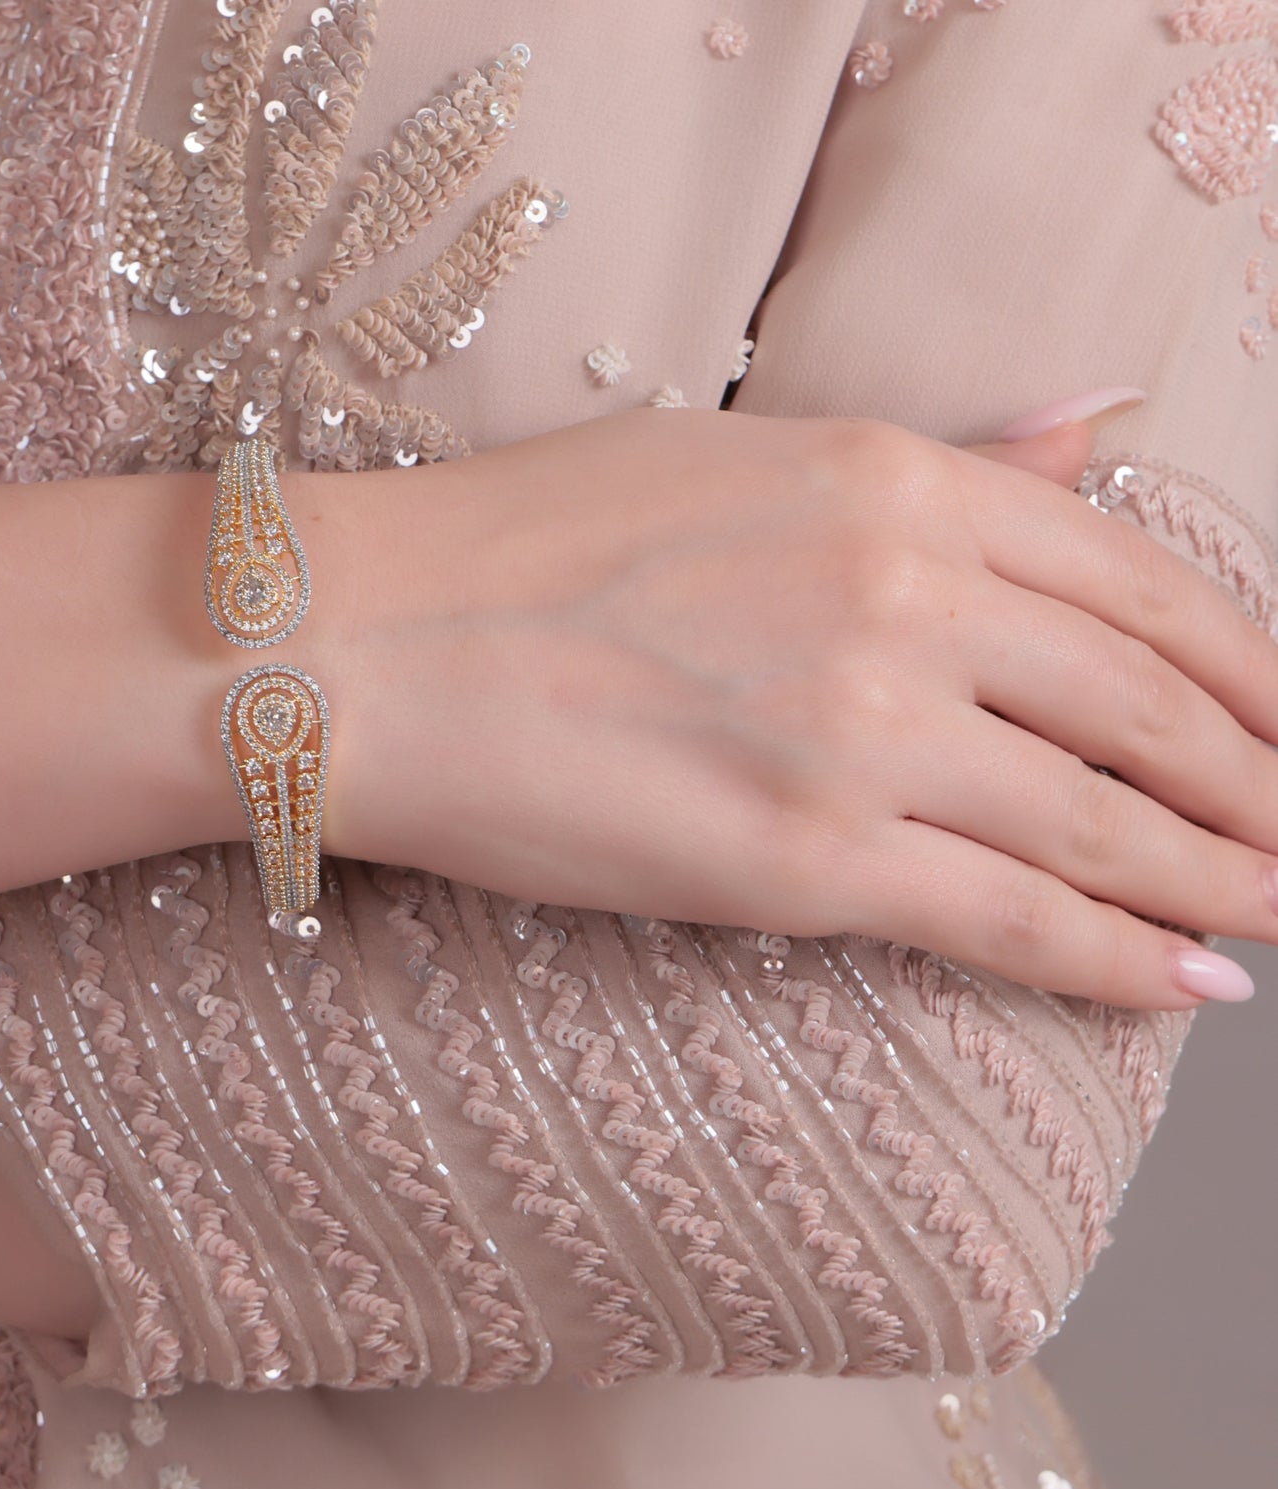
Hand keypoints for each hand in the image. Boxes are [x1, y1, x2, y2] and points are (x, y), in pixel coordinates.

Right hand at [287, 405, 1277, 1011]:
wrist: (370, 643)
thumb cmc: (527, 544)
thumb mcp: (743, 454)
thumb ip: (935, 461)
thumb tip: (1087, 432)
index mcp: (893, 480)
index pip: (1142, 580)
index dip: (1249, 665)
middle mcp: (905, 595)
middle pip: (1154, 707)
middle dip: (1259, 783)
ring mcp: (862, 732)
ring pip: (1108, 824)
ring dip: (1220, 879)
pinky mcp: (803, 862)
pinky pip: (1010, 919)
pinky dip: (1119, 960)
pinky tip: (1189, 985)